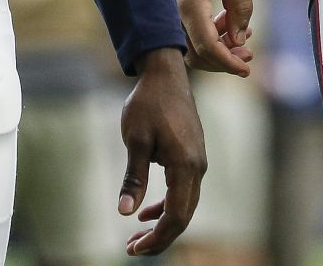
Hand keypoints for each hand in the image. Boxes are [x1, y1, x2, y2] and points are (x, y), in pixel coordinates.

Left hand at [118, 49, 205, 255]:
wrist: (165, 74)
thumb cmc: (148, 103)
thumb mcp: (135, 140)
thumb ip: (133, 177)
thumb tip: (124, 212)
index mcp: (185, 165)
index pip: (175, 216)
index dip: (156, 238)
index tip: (132, 248)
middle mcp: (197, 166)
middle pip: (183, 216)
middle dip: (159, 238)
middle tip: (132, 248)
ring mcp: (198, 161)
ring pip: (185, 205)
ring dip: (162, 224)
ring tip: (136, 236)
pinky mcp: (193, 155)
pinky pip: (184, 190)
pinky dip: (167, 205)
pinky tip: (147, 212)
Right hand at [162, 0, 255, 75]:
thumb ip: (241, 7)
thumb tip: (239, 40)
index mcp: (188, 3)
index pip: (207, 47)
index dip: (228, 63)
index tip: (247, 69)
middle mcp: (171, 11)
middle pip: (196, 54)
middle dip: (223, 59)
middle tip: (248, 54)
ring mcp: (166, 10)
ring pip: (189, 47)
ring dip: (216, 49)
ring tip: (242, 38)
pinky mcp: (167, 7)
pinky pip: (185, 33)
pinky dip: (206, 36)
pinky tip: (225, 24)